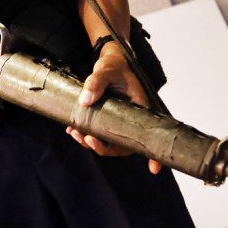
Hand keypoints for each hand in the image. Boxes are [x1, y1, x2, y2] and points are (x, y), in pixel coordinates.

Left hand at [66, 42, 161, 173]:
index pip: (150, 134)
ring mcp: (121, 120)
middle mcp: (133, 117)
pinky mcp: (109, 119)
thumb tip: (85, 100)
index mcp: (141, 107)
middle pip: (125, 144)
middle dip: (104, 148)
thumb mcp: (105, 70)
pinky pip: (101, 133)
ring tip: (74, 132)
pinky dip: (87, 134)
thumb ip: (96, 82)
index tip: (154, 169)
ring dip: (92, 142)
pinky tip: (73, 129)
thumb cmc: (114, 64)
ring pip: (110, 141)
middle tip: (87, 139)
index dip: (153, 154)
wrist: (110, 59)